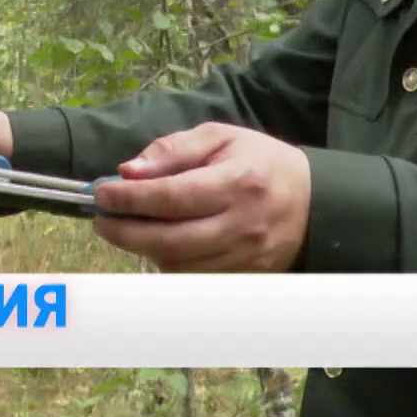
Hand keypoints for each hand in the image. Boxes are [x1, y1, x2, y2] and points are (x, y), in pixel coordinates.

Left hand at [91, 123, 310, 272]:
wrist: (314, 201)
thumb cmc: (261, 162)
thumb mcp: (222, 138)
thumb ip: (174, 149)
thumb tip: (129, 171)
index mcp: (238, 182)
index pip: (172, 197)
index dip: (130, 199)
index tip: (102, 194)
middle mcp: (242, 224)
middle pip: (170, 240)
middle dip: (126, 232)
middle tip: (102, 220)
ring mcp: (245, 257)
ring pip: (179, 264)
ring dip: (143, 249)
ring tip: (127, 229)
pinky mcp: (245, 278)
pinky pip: (194, 278)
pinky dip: (168, 263)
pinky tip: (158, 245)